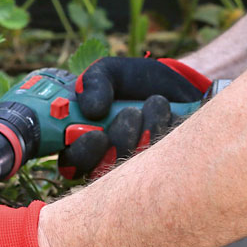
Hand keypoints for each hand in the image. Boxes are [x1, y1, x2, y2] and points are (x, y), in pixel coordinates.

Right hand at [59, 56, 211, 178]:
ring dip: (147, 132)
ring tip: (156, 103)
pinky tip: (171, 114)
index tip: (98, 136)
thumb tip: (91, 109)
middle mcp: (106, 161)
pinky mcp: (165, 167)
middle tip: (132, 113)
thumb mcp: (109, 72)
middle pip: (104, 174)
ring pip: (136, 170)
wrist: (174, 84)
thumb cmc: (131, 81)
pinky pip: (167, 163)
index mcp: (81, 142)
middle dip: (121, 142)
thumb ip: (94, 83)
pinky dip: (169, 133)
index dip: (83, 155)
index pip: (72, 164)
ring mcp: (136, 168)